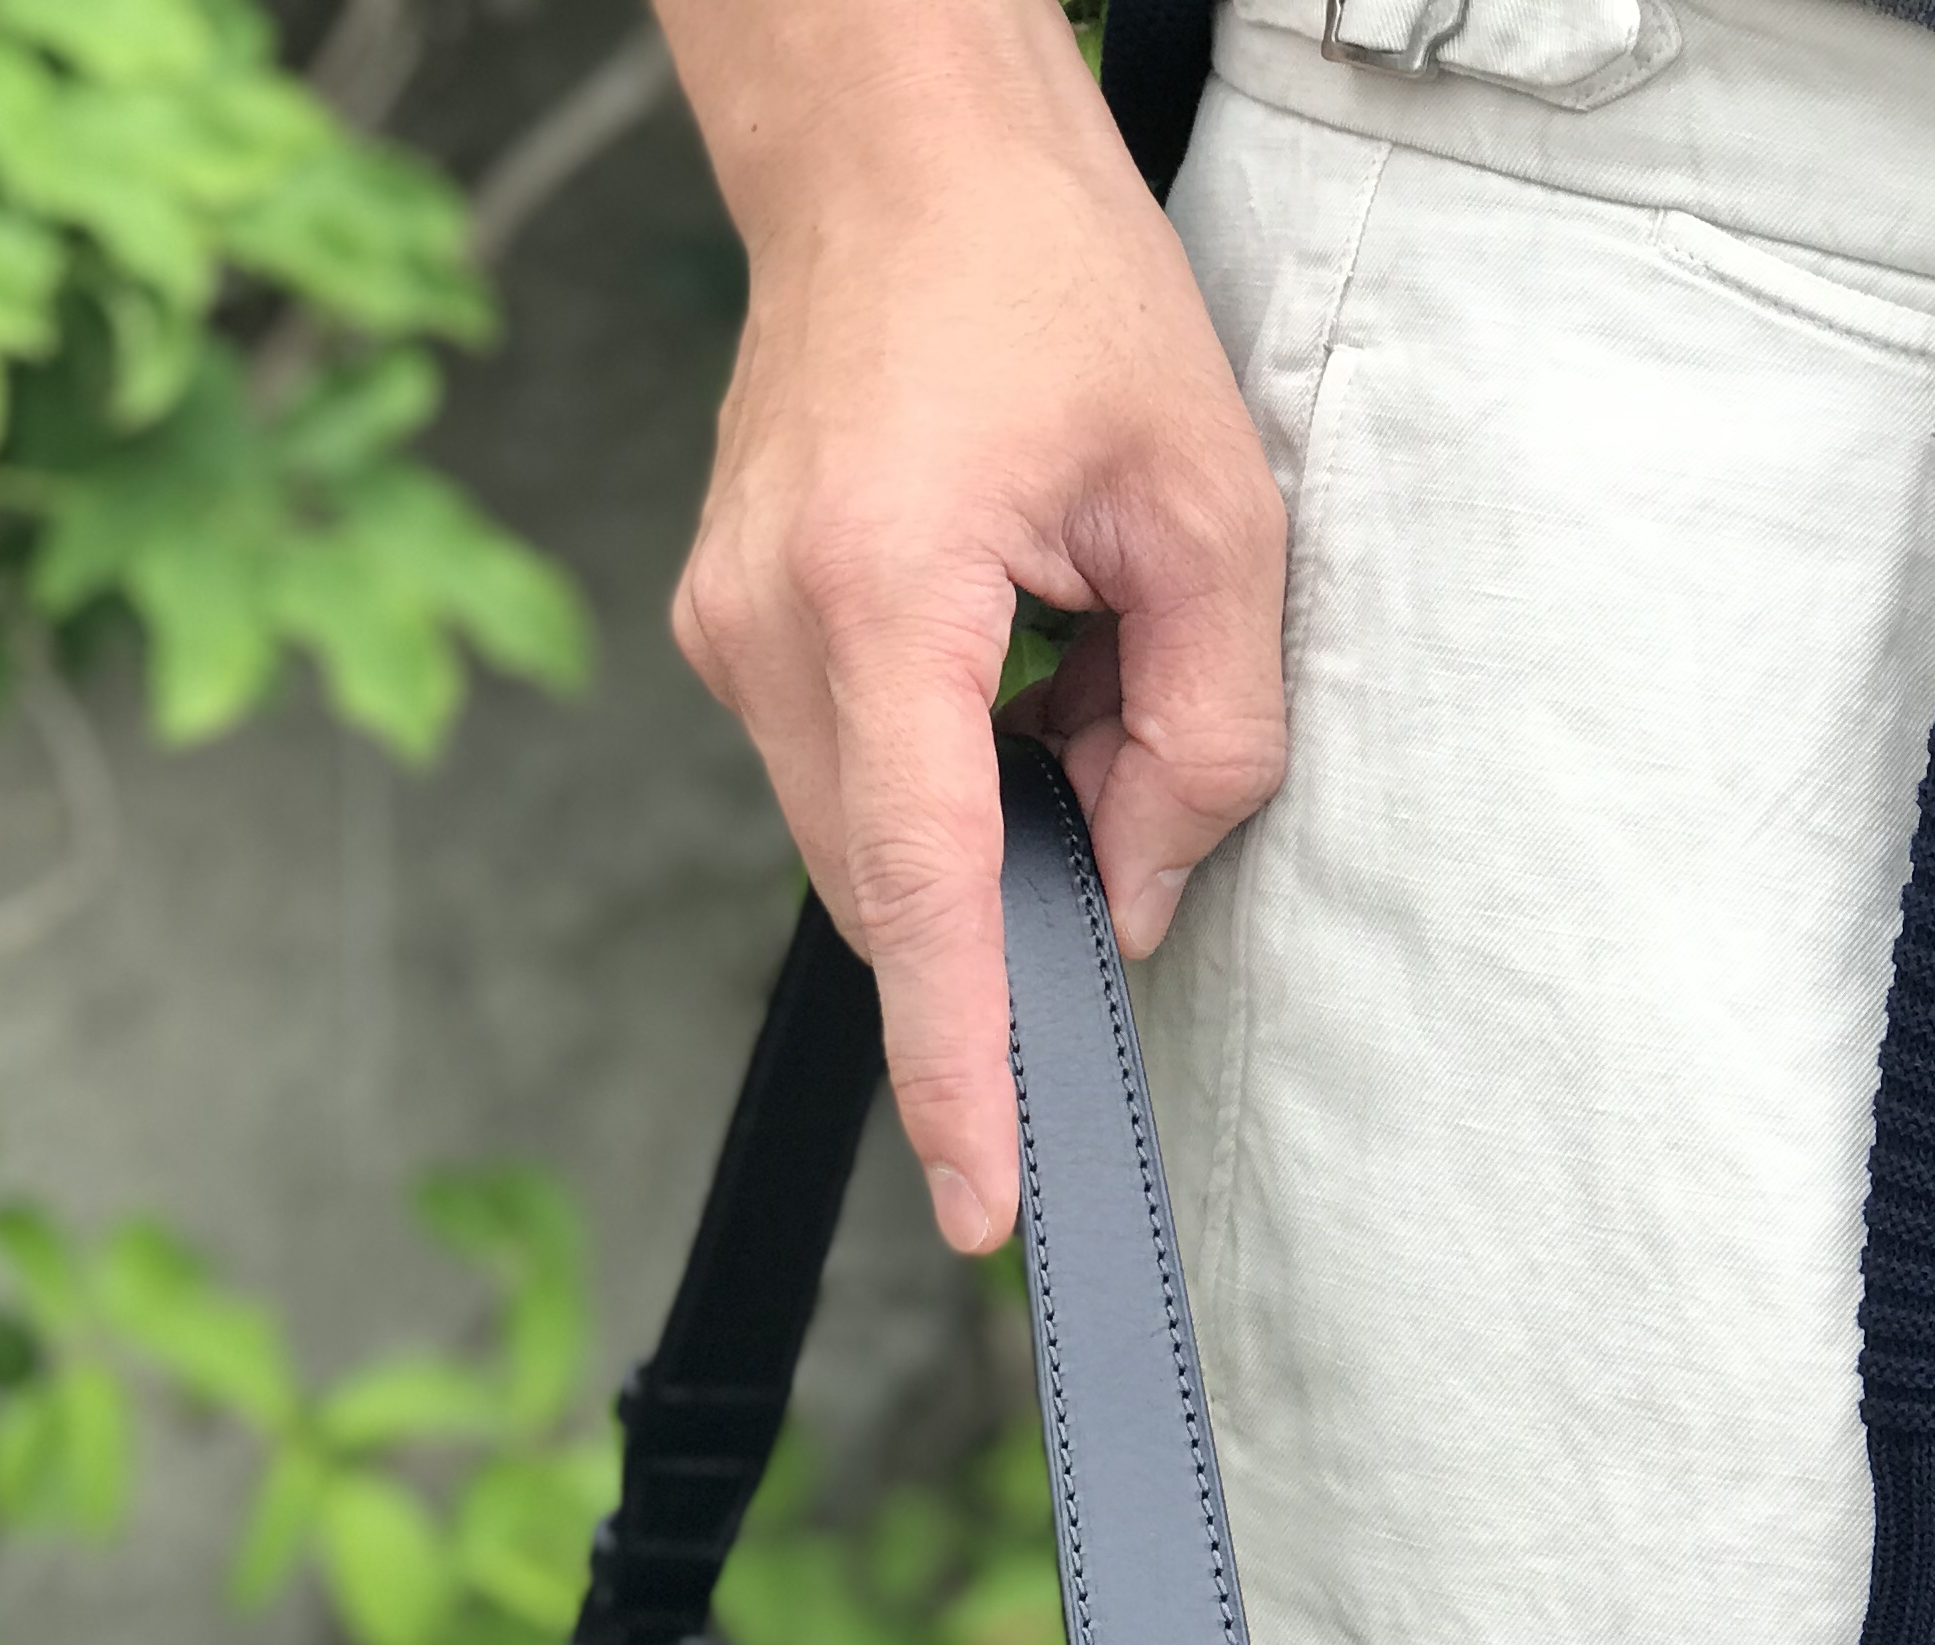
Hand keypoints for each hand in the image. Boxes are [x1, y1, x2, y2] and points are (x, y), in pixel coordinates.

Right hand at [657, 0, 1287, 1250]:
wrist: (892, 151)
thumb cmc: (1051, 287)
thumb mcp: (1208, 506)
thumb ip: (1201, 730)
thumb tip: (1134, 898)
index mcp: (880, 592)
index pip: (924, 890)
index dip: (963, 1066)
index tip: (989, 1202)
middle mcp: (766, 631)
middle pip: (896, 885)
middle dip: (1020, 893)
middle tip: (1129, 748)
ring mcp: (726, 631)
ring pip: (870, 838)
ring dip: (986, 816)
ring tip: (1070, 656)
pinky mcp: (727, 626)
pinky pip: (844, 771)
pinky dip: (940, 764)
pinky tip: (1005, 646)